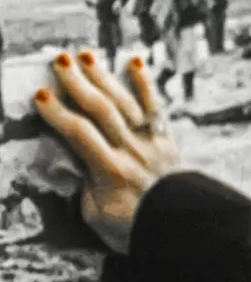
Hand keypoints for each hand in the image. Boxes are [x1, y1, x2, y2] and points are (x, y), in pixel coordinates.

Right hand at [32, 50, 182, 254]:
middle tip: (59, 61)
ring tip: (86, 54)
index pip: (79, 134)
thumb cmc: (134, 226)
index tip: (40, 95)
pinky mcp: (164, 138)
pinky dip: (145, 83)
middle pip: (101, 110)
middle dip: (79, 83)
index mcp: (110, 171)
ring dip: (105, 76)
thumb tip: (73, 162)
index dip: (58, 113)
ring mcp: (150, 141)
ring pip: (125, 102)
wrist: (180, 226)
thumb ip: (84, 186)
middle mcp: (131, 150)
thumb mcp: (97, 216)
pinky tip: (134, 61)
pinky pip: (155, 106)